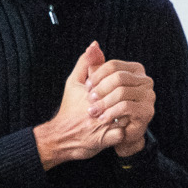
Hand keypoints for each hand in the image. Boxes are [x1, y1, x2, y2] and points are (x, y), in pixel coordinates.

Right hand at [34, 42, 126, 167]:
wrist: (60, 138)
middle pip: (124, 100)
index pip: (117, 82)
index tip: (120, 90)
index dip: (120, 86)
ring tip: (125, 115)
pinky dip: (124, 132)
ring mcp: (100, 125)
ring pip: (126, 116)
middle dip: (127, 100)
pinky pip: (123, 134)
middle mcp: (96, 108)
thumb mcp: (74, 83)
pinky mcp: (104, 141)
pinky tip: (121, 129)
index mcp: (91, 93)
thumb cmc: (70, 109)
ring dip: (127, 115)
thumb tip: (94, 45)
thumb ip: (86, 63)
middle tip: (127, 102)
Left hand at [87, 48, 154, 157]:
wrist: (109, 134)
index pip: (113, 65)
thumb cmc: (100, 106)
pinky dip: (111, 112)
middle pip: (118, 77)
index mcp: (134, 70)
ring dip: (104, 102)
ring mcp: (148, 96)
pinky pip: (127, 107)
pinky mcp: (147, 111)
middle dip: (100, 90)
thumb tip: (93, 45)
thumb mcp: (91, 83)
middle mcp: (144, 80)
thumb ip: (92, 63)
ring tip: (94, 111)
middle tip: (89, 100)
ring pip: (122, 92)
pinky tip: (103, 118)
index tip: (86, 88)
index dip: (97, 76)